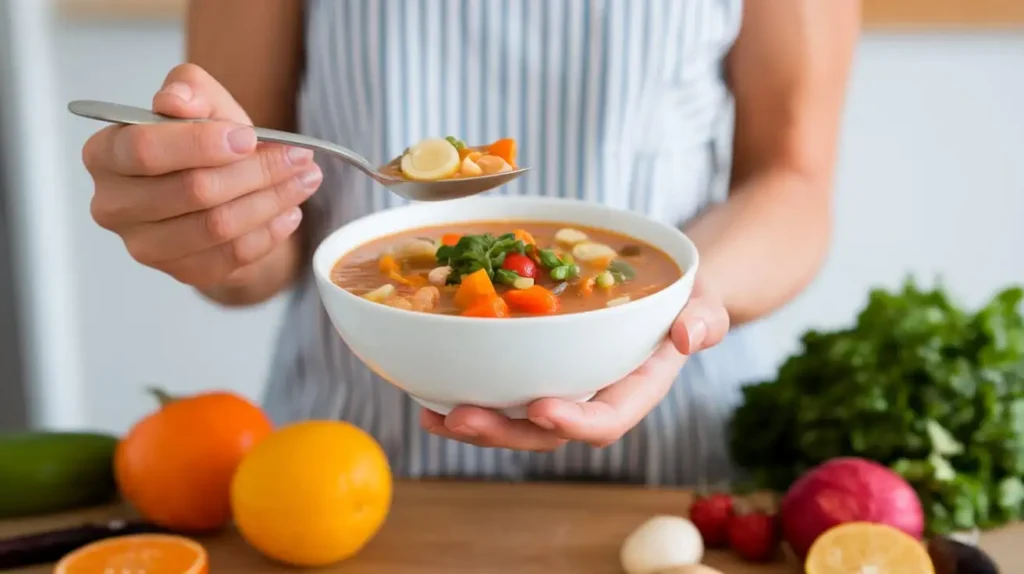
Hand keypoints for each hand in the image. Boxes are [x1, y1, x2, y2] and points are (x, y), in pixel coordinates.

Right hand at [82, 64, 322, 288]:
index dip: (200, 144)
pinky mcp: (181, 272)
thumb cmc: (204, 143)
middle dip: (255, 171)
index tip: (249, 137)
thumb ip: (188, 90)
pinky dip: (269, 232)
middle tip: (299, 157)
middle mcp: (114, 205)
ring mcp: (145, 246)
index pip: (145, 150)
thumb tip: (177, 101)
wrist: (219, 192)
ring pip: (217, 226)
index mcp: (105, 154)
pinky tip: (289, 212)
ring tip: (304, 180)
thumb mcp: (202, 103)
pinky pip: (232, 256)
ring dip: (271, 201)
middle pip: (192, 190)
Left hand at [421, 280, 729, 450]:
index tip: (542, 409)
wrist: (659, 291)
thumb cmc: (683, 298)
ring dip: (474, 424)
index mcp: (632, 391)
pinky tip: (428, 394)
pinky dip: (463, 395)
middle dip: (503, 431)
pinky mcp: (536, 374)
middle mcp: (591, 398)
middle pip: (546, 433)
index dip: (574, 422)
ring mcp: (561, 389)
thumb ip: (706, 318)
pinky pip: (500, 394)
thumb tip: (689, 336)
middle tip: (460, 417)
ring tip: (433, 415)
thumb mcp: (705, 300)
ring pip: (515, 421)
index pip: (605, 420)